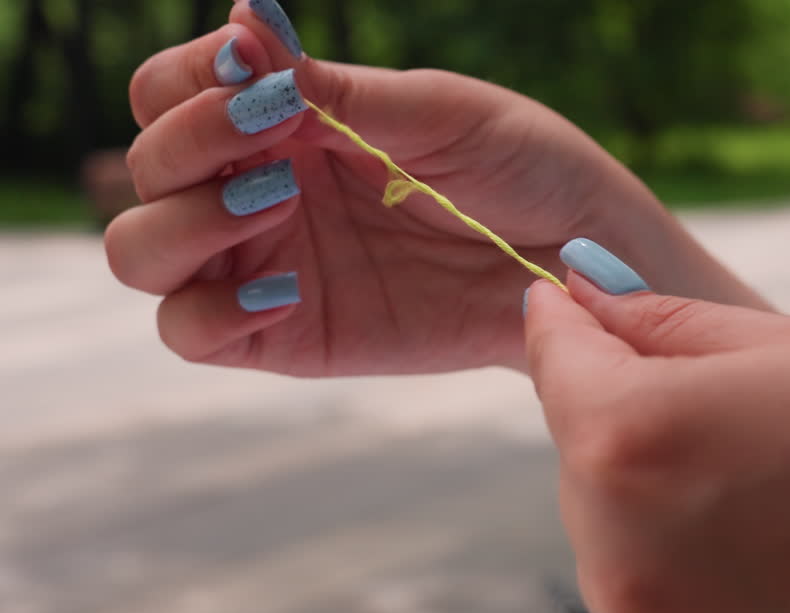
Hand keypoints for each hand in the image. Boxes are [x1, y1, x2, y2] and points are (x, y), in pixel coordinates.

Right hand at [106, 2, 758, 376]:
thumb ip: (339, 90)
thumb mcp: (439, 114)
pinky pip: (193, 334)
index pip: (171, 92)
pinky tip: (281, 290)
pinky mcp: (288, 337)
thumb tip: (242, 23)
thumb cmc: (522, 168)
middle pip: (146, 168)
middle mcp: (260, 188)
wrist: (578, 260)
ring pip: (143, 251)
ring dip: (183, 221)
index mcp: (287, 123)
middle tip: (276, 137)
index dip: (185, 82)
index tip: (249, 72)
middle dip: (187, 145)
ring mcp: (266, 264)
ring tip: (279, 200)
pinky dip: (209, 311)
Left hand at [525, 247, 789, 612]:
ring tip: (779, 465)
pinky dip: (699, 560)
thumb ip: (672, 328)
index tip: (576, 298)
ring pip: (616, 538)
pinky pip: (669, 604)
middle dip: (623, 411)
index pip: (558, 363)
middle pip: (582, 460)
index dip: (568, 321)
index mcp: (642, 446)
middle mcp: (629, 565)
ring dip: (660, 491)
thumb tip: (585, 304)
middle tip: (720, 382)